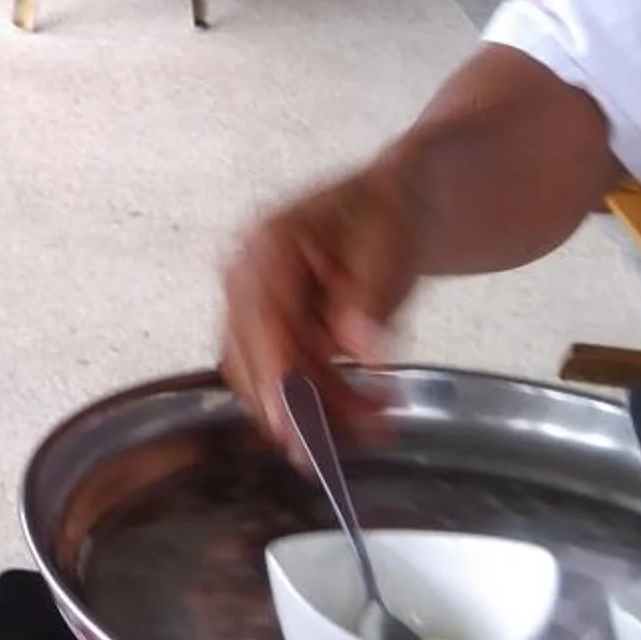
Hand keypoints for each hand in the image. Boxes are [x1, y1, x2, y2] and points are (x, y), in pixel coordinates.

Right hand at [220, 161, 422, 448]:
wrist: (394, 204)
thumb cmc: (387, 212)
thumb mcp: (391, 248)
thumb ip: (371, 299)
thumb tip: (355, 347)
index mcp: (269, 245)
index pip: (262, 320)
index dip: (275, 376)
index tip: (292, 424)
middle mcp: (246, 276)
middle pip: (254, 358)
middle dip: (305, 405)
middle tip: (357, 435)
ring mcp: (253, 305)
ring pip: (269, 377)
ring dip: (318, 408)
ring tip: (377, 424)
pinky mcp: (270, 330)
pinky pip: (286, 376)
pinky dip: (322, 398)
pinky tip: (362, 412)